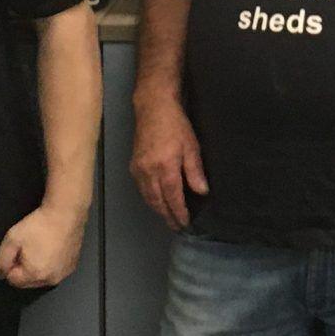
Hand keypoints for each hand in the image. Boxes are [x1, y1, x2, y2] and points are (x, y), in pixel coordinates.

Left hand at [0, 201, 86, 288]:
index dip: (11, 265)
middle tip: (27, 248)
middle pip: (28, 282)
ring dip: (37, 267)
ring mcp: (63, 274)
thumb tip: (2, 274)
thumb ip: (2, 260)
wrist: (65, 214)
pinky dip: (50, 264)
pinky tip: (51, 249)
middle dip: (24, 268)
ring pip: (42, 277)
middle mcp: (51, 279)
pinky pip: (54, 271)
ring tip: (40, 247)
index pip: (13, 280)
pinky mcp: (72, 266)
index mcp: (35, 274)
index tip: (17, 250)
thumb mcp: (11, 239)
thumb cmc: (40, 225)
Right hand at [128, 96, 207, 231]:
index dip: (179, 213)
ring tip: (168, 218)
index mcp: (165, 168)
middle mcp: (149, 172)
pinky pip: (142, 189)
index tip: (185, 223)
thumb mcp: (191, 147)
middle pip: (157, 202)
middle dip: (167, 216)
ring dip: (158, 210)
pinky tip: (157, 201)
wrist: (153, 108)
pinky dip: (150, 199)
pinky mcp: (133, 165)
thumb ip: (195, 172)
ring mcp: (138, 169)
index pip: (172, 198)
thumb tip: (201, 192)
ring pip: (147, 197)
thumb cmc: (176, 126)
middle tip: (176, 227)